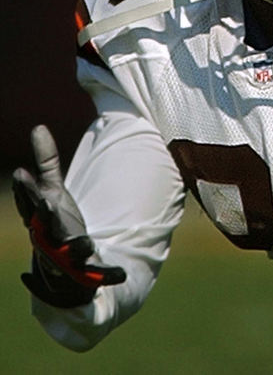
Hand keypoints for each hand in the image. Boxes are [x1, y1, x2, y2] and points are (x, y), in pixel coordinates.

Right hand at [13, 125, 125, 306]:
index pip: (29, 203)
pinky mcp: (87, 270)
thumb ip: (47, 162)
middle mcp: (50, 237)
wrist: (63, 269)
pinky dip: (108, 275)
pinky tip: (120, 274)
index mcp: (41, 217)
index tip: (21, 173)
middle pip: (45, 227)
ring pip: (70, 252)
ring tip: (83, 243)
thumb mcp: (53, 192)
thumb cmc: (56, 222)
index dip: (25, 191)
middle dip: (44, 216)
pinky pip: (98, 274)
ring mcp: (67, 256)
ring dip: (76, 249)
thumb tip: (38, 127)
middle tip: (46, 203)